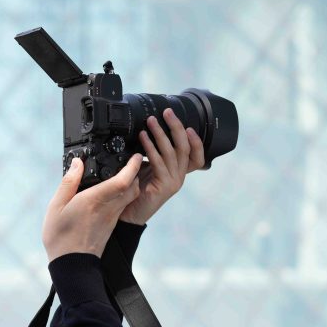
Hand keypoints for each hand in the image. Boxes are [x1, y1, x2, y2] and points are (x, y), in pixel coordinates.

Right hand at [42, 152, 143, 261]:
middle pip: (132, 187)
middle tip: (132, 159)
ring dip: (132, 183)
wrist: (72, 265)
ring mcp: (112, 217)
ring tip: (124, 172)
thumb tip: (77, 163)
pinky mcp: (111, 224)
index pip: (122, 181)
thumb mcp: (56, 207)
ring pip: (130, 196)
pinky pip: (123, 205)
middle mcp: (108, 208)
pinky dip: (124, 194)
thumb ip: (68, 183)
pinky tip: (113, 190)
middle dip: (135, 172)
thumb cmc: (61, 237)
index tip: (135, 155)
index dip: (132, 167)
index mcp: (95, 201)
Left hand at [119, 108, 205, 225]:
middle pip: (186, 148)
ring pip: (172, 152)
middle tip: (167, 113)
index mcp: (179, 172)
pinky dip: (151, 147)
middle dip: (177, 127)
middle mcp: (179, 176)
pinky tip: (143, 138)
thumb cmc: (137, 189)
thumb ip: (155, 153)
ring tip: (150, 122)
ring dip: (160, 133)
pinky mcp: (164, 186)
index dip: (197, 141)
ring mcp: (173, 182)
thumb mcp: (148, 167)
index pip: (197, 156)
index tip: (189, 126)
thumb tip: (150, 130)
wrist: (129, 213)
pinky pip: (159, 162)